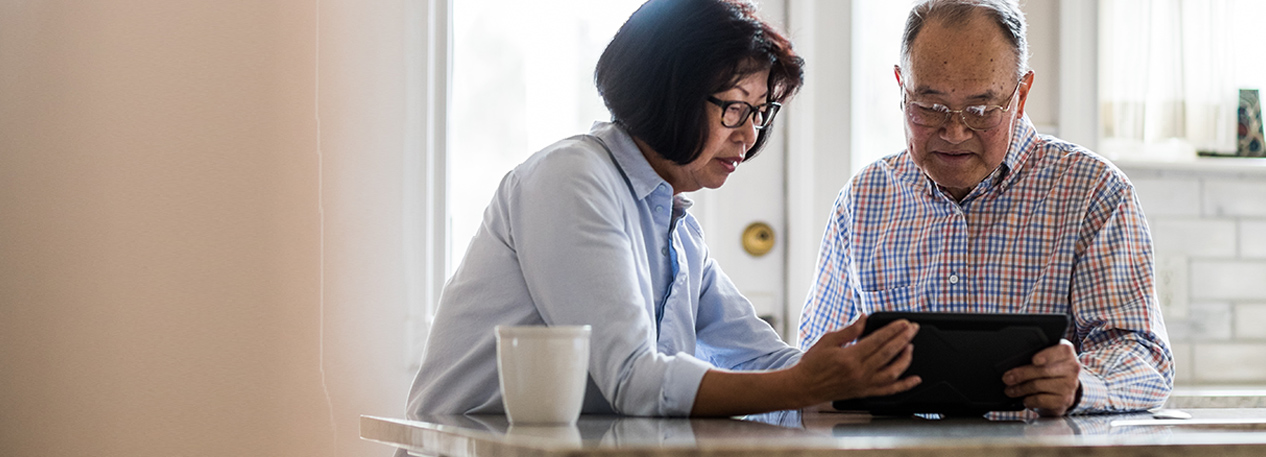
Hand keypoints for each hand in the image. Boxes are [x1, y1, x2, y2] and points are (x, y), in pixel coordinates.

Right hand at [791, 315, 921, 404]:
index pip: (878, 340)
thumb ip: (849, 330)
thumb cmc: (813, 364)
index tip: (904, 322)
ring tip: (910, 347)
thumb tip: (864, 318)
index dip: (893, 330)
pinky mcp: (865, 392)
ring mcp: (864, 384)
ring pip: (893, 372)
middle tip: (914, 328)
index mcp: (850, 357)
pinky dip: (904, 386)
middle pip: (888, 353)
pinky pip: (889, 391)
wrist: (804, 387)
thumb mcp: (827, 341)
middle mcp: (860, 372)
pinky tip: (915, 380)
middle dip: (904, 339)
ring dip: (905, 359)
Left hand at [1002, 339, 1080, 415]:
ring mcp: (1069, 386)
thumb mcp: (1047, 358)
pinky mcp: (1063, 401)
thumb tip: (1012, 364)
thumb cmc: (1051, 371)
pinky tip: (1025, 399)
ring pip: (1038, 385)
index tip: (1034, 360)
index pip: (1061, 351)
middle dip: (1021, 375)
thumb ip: (1035, 355)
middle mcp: (1072, 369)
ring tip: (1010, 390)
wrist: (1064, 392)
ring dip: (1020, 389)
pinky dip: (1028, 400)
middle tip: (1007, 378)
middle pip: (1043, 370)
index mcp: (1066, 353)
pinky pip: (1040, 400)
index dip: (1046, 355)